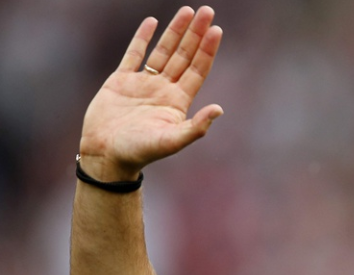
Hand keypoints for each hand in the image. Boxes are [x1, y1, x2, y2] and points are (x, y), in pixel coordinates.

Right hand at [79, 6, 222, 180]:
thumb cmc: (140, 152)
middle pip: (184, 55)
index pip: (197, 69)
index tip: (216, 29)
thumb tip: (219, 109)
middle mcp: (164, 89)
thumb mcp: (172, 141)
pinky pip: (134, 54)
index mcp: (178, 102)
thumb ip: (196, 127)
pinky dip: (142, 38)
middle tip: (207, 10)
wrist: (107, 154)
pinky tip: (153, 22)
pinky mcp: (121, 80)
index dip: (207, 50)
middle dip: (196, 33)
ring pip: (163, 50)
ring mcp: (143, 83)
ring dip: (175, 31)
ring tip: (188, 11)